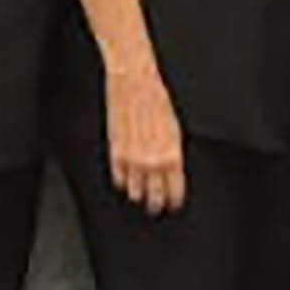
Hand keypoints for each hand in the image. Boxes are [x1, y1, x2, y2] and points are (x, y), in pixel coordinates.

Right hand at [104, 63, 190, 217]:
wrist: (134, 83)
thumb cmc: (156, 99)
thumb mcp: (174, 128)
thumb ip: (172, 154)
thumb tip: (171, 171)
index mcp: (172, 155)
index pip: (174, 191)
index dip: (174, 201)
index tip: (172, 204)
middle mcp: (152, 161)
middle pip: (155, 198)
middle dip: (156, 204)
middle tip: (155, 206)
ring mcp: (132, 159)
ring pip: (134, 193)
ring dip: (138, 193)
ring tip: (139, 193)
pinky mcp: (115, 153)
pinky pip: (118, 180)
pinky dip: (122, 181)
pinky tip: (125, 179)